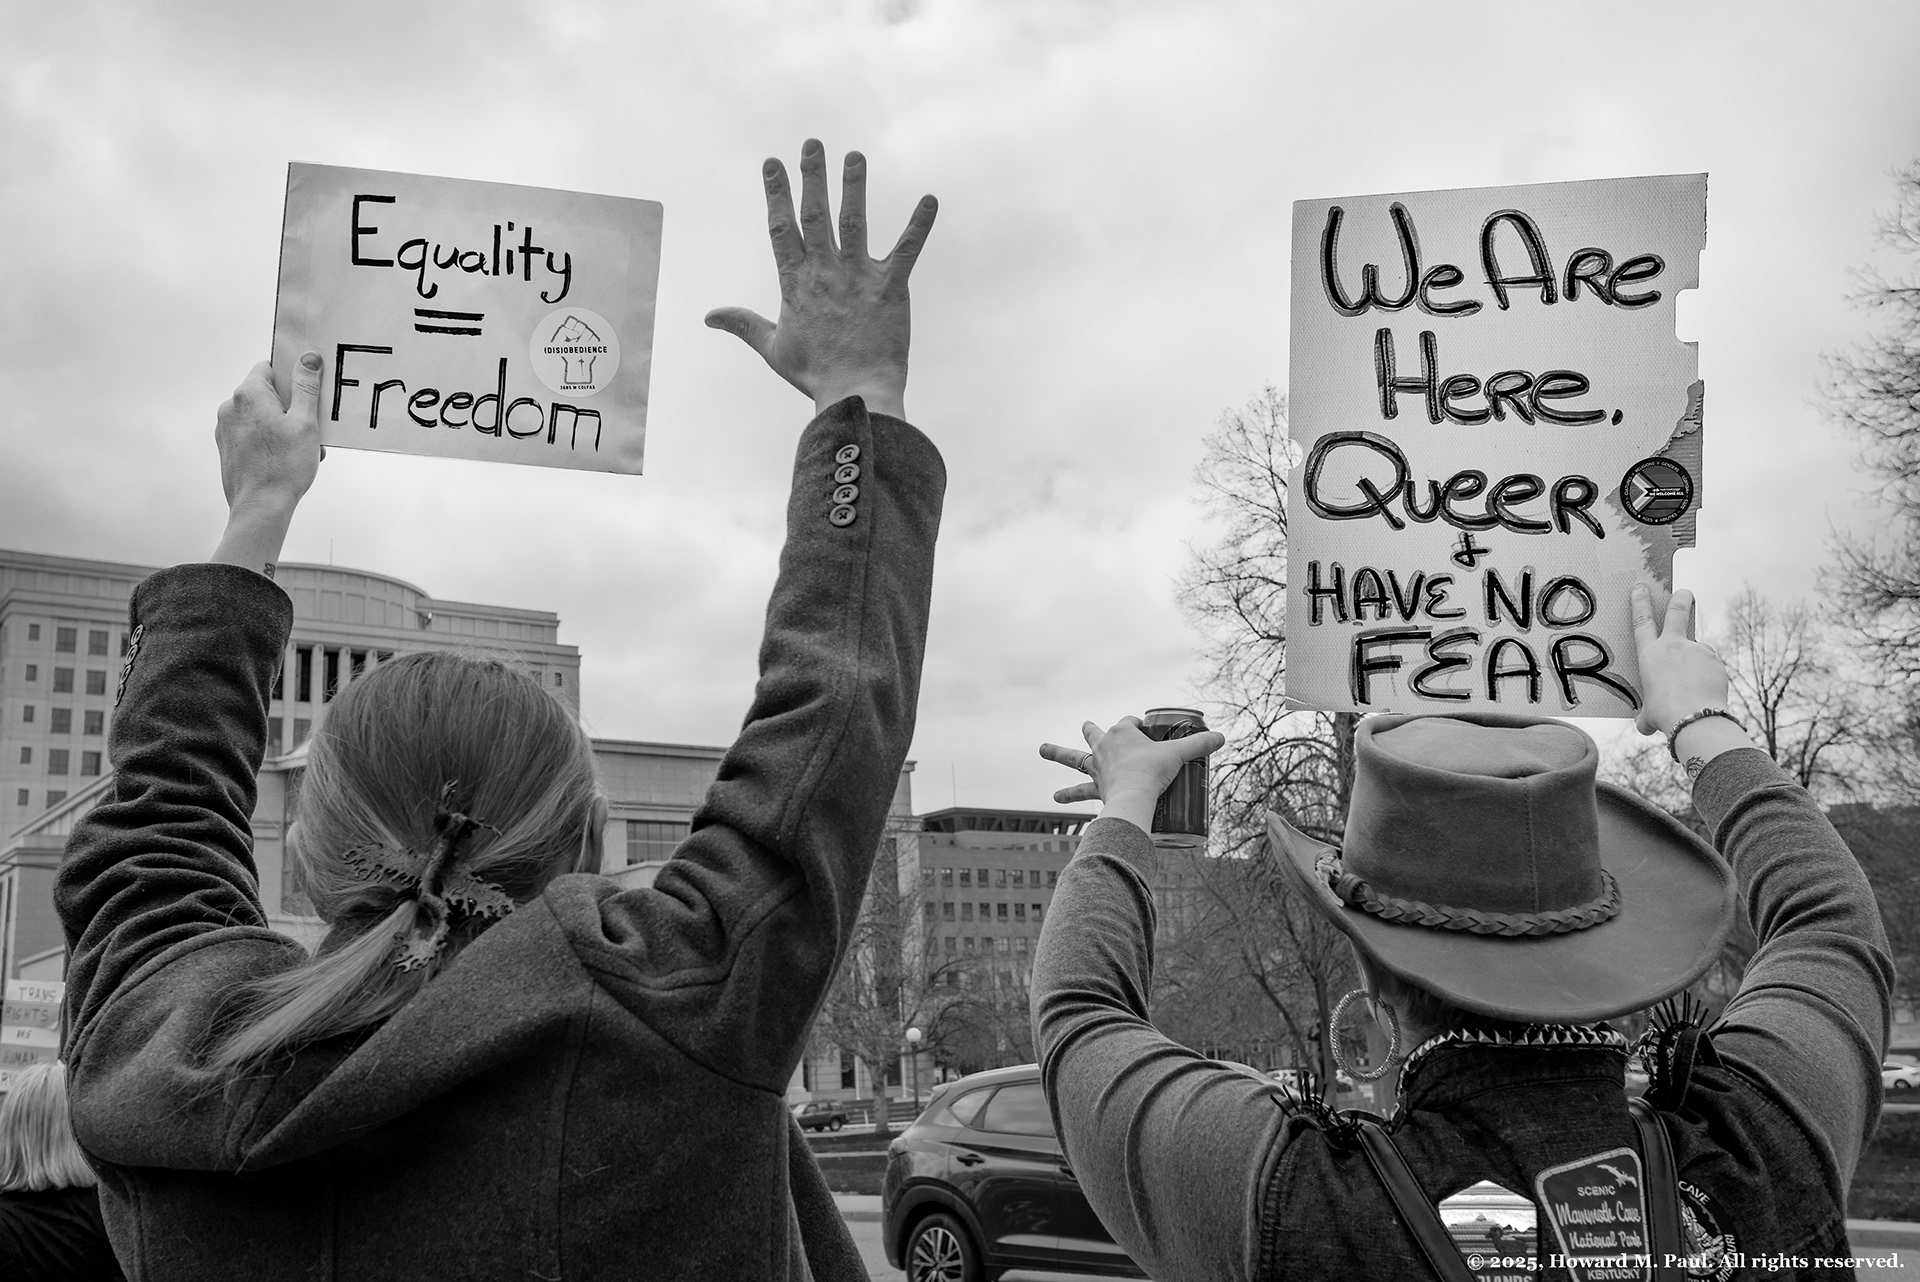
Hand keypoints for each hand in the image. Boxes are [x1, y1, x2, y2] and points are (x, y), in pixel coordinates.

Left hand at [209, 355, 322, 575]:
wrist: (260, 507)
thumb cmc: (283, 467)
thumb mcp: (305, 423)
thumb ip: (305, 387)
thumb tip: (308, 359)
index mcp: (248, 394)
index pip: (269, 367)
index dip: (291, 376)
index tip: (309, 389)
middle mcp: (231, 407)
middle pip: (266, 393)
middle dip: (291, 406)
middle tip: (312, 426)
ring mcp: (226, 429)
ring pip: (260, 415)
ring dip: (282, 425)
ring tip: (302, 448)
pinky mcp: (227, 448)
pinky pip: (252, 433)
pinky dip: (269, 439)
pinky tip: (287, 458)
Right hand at [705, 140, 936, 420]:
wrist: (856, 392)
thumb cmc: (814, 374)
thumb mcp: (772, 348)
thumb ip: (742, 324)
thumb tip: (708, 316)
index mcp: (796, 284)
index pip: (781, 228)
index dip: (776, 193)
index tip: (772, 163)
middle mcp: (825, 273)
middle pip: (815, 215)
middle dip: (813, 176)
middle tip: (813, 143)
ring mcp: (858, 278)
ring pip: (855, 222)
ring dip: (854, 187)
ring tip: (854, 156)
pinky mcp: (891, 288)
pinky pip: (907, 250)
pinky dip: (919, 224)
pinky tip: (930, 199)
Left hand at [1040, 717, 1224, 832]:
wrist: (1133, 796)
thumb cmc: (1153, 772)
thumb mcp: (1179, 756)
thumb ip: (1200, 746)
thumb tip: (1222, 737)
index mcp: (1122, 733)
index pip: (1128, 722)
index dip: (1137, 725)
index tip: (1146, 730)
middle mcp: (1104, 747)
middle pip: (1094, 734)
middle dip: (1091, 730)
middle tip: (1088, 728)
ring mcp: (1096, 767)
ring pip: (1073, 758)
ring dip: (1057, 753)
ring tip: (1042, 750)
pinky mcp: (1094, 787)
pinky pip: (1077, 790)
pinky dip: (1068, 795)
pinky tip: (1056, 798)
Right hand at [1630, 582, 1728, 736]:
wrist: (1694, 717)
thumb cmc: (1664, 715)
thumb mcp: (1649, 715)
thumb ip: (1646, 716)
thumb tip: (1643, 726)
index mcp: (1650, 655)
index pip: (1642, 621)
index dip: (1640, 602)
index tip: (1641, 587)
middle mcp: (1673, 646)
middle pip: (1677, 612)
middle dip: (1680, 598)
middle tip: (1685, 592)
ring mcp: (1696, 650)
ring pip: (1698, 650)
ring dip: (1697, 663)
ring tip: (1695, 688)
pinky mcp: (1715, 659)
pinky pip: (1711, 667)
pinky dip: (1709, 677)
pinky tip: (1706, 693)